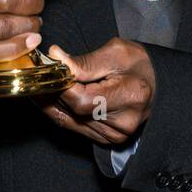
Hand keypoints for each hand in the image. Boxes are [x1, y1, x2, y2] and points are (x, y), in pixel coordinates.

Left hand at [34, 38, 155, 144]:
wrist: (157, 84)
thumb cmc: (138, 65)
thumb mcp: (116, 52)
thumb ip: (84, 61)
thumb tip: (55, 57)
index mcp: (130, 96)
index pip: (82, 99)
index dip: (60, 86)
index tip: (45, 70)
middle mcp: (123, 122)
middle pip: (73, 112)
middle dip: (50, 92)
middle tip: (34, 74)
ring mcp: (115, 135)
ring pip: (69, 121)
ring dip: (50, 102)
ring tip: (37, 84)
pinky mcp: (107, 139)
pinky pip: (74, 126)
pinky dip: (59, 111)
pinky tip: (47, 97)